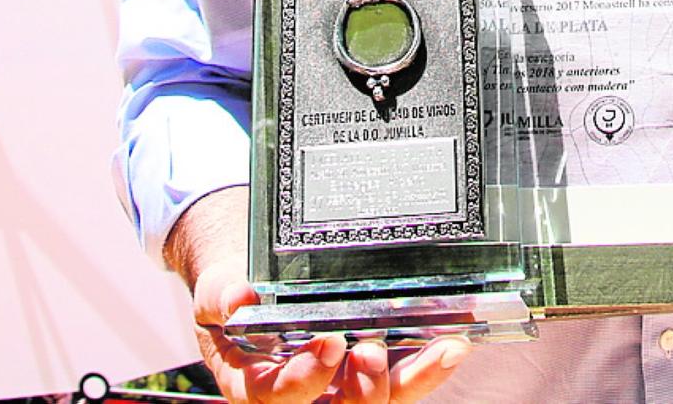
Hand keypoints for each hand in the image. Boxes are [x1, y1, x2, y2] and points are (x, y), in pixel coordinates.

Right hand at [193, 257, 470, 403]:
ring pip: (379, 399)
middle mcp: (305, 394)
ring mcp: (342, 384)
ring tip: (443, 349)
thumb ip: (224, 293)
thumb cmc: (235, 290)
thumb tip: (238, 297)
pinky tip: (453, 343)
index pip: (278, 397)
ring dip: (413, 380)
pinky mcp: (372, 367)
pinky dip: (428, 365)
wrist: (253, 281)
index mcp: (257, 384)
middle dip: (364, 390)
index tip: (330, 342)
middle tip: (375, 350)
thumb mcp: (219, 288)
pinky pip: (402, 378)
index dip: (305, 377)